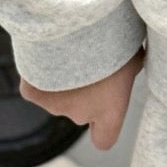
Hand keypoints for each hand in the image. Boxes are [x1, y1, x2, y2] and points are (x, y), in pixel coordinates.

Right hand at [18, 43, 145, 150]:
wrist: (75, 28)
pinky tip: (49, 52)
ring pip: (58, 96)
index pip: (104, 139)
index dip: (103, 129)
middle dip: (83, 91)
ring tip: (70, 51)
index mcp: (110, 111)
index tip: (104, 112)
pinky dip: (40, 72)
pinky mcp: (32, 93)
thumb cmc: (112, 39)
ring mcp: (54, 106)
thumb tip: (134, 64)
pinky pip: (37, 84)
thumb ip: (132, 68)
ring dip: (62, 80)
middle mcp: (81, 115)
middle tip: (88, 62)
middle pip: (81, 110)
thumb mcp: (134, 54)